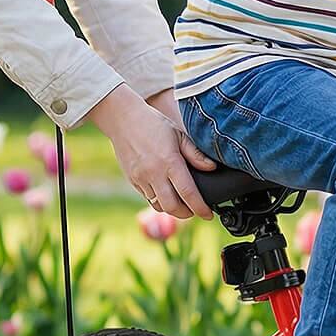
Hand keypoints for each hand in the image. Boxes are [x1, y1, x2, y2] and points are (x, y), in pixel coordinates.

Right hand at [84, 85, 214, 220]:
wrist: (123, 120)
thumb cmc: (153, 124)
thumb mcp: (178, 134)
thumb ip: (195, 154)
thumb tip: (211, 168)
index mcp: (169, 161)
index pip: (188, 193)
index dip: (200, 208)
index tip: (208, 215)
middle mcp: (154, 173)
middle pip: (172, 207)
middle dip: (187, 214)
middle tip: (195, 210)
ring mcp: (141, 179)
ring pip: (159, 206)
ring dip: (172, 209)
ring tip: (182, 203)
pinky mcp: (133, 181)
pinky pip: (148, 198)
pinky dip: (159, 200)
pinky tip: (166, 193)